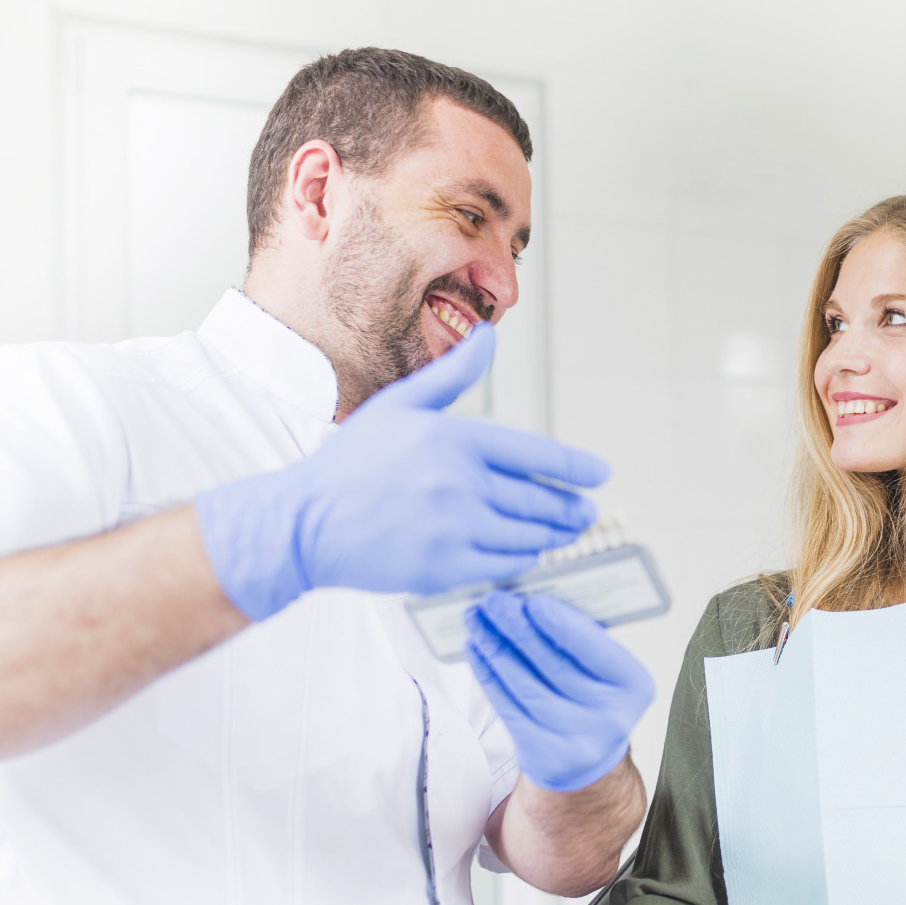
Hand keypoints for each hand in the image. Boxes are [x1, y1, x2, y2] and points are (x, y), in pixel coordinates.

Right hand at [194, 322, 607, 619]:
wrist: (304, 523)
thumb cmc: (353, 463)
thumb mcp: (402, 406)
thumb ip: (453, 376)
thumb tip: (490, 335)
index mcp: (454, 440)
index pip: (533, 454)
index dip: (573, 466)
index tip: (600, 475)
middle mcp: (460, 485)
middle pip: (536, 500)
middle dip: (568, 507)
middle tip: (586, 511)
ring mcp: (454, 530)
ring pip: (526, 535)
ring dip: (552, 534)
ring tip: (566, 531)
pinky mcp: (444, 569)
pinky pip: (502, 564)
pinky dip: (522, 559)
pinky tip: (528, 553)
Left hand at [464, 591, 654, 792]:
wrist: (587, 758)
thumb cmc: (592, 697)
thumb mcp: (602, 669)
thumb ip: (579, 639)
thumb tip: (531, 601)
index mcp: (634, 685)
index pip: (596, 650)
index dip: (562, 625)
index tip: (532, 601)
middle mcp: (612, 718)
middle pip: (555, 666)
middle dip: (519, 629)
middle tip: (494, 601)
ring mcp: (578, 741)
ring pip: (526, 687)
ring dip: (496, 648)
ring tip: (477, 621)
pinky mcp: (545, 755)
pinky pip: (508, 708)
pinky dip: (488, 675)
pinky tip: (477, 651)